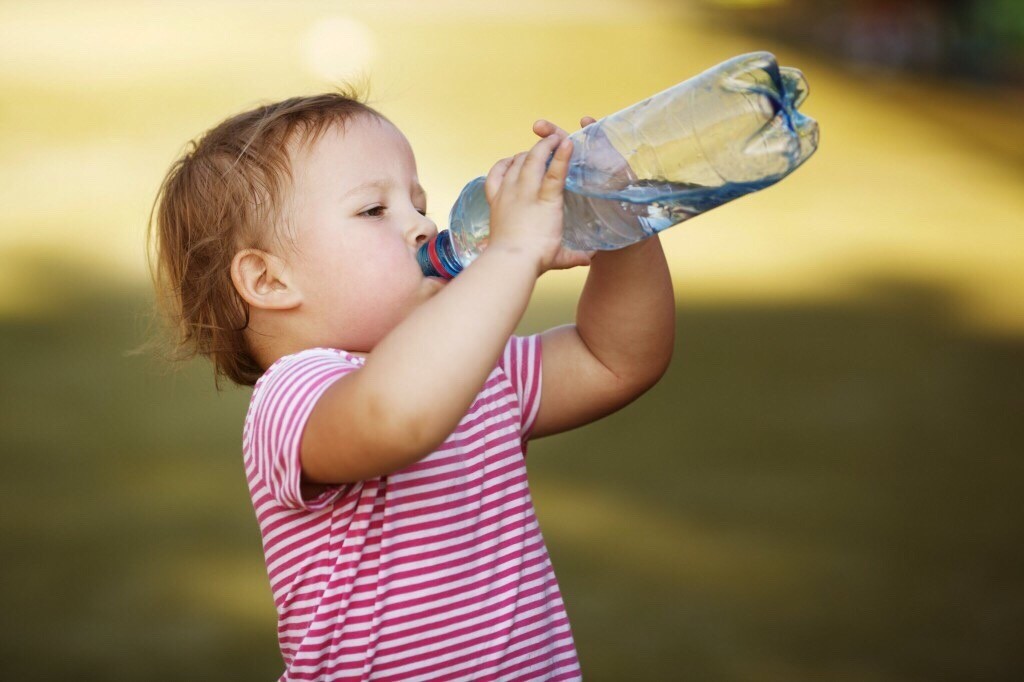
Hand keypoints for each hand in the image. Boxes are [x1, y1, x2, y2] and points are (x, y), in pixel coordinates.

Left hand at [484, 121, 594, 274]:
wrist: (509, 261)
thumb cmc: (536, 258)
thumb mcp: (561, 256)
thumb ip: (577, 255)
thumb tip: (591, 258)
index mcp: (547, 202)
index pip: (555, 172)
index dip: (562, 155)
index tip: (568, 141)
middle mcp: (526, 193)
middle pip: (534, 159)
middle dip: (545, 145)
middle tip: (554, 140)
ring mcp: (508, 193)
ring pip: (516, 163)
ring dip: (527, 153)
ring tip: (536, 152)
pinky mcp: (495, 199)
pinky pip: (496, 173)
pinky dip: (503, 164)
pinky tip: (510, 161)